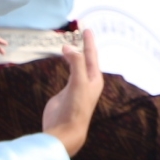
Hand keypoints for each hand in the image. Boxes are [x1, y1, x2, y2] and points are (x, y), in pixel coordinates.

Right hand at [41, 30, 104, 156]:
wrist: (66, 130)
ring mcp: (76, 87)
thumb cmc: (76, 108)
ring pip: (77, 65)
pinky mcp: (65, 92)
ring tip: (72, 43)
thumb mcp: (79, 82)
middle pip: (86, 59)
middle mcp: (87, 82)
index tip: (86, 28)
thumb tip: (68, 47)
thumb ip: (76, 63)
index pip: (92, 55)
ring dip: (75, 54)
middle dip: (84, 45)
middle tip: (81, 32)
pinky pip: (68, 73)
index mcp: (94, 79)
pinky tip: (65, 60)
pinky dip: (66, 63)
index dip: (89, 41)